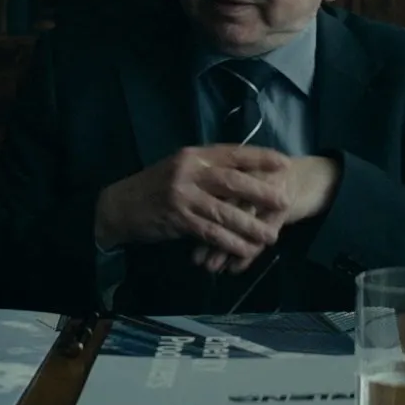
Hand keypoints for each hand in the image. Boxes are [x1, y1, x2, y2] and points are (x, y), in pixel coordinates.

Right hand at [94, 145, 289, 265]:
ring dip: (250, 225)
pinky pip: (210, 232)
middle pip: (233, 181)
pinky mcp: (178, 218)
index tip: (284, 162)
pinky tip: (245, 251)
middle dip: (261, 192)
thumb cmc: (155, 187)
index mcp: (194, 155)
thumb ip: (208, 169)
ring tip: (270, 236)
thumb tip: (243, 174)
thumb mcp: (180, 168)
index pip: (233, 153)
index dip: (260, 157)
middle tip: (285, 202)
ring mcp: (183, 195)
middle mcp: (189, 171)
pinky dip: (229, 243)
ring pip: (224, 211)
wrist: (120, 206)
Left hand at [194, 155, 341, 272]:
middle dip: (208, 236)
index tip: (182, 236)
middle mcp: (251, 175)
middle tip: (195, 259)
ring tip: (211, 268)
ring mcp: (267, 190)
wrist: (310, 178)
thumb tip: (191, 219)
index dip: (197, 214)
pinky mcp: (284, 206)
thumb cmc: (270, 183)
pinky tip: (235, 269)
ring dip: (225, 249)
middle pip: (224, 209)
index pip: (212, 192)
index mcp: (238, 166)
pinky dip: (248, 253)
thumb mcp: (246, 182)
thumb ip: (222, 195)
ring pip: (242, 223)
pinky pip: (263, 233)